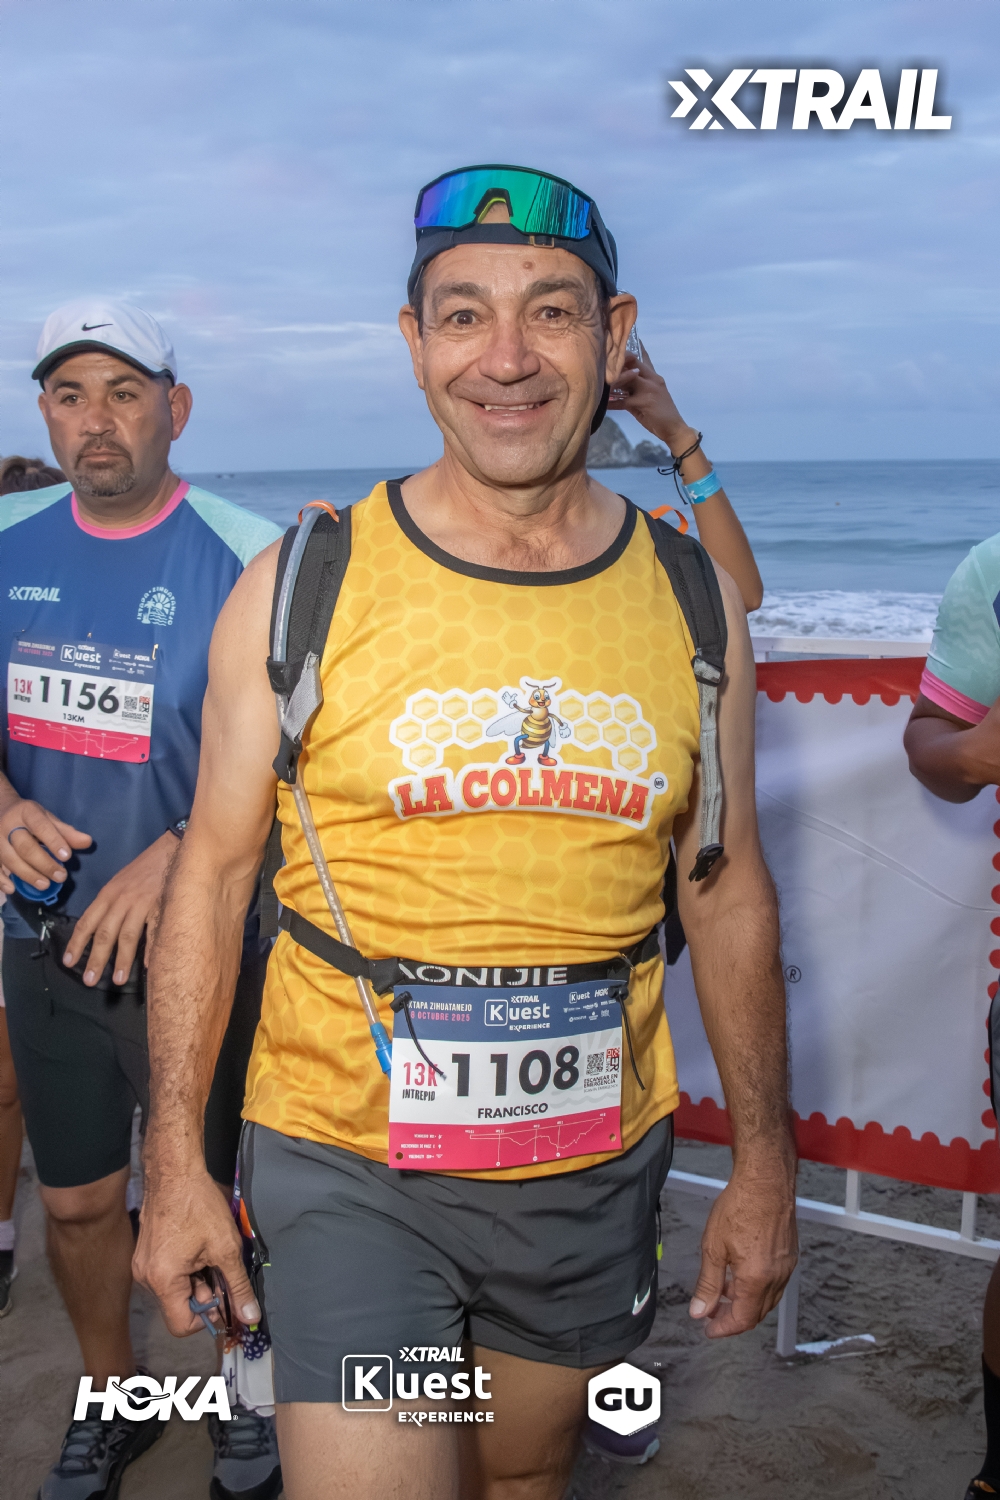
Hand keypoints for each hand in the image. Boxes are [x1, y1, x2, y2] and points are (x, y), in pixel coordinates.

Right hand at [0, 796, 91, 896]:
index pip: (40, 826)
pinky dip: (1, 880)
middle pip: (24, 846)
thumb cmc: (30, 817)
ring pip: (9, 858)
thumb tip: (87, 842)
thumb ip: (66, 832)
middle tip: (60, 876)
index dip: (54, 841)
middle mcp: (8, 824)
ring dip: (27, 874)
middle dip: (43, 863)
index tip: (67, 857)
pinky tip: (13, 889)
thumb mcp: (48, 819)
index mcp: (27, 812)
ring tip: (45, 885)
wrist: (0, 808)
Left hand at [63, 831, 178, 984]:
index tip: (69, 963)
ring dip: (122, 960)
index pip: (86, 922)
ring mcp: (141, 902)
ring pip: (128, 935)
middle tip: (89, 981)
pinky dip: (150, 949)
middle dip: (96, 959)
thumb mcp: (121, 882)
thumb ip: (112, 905)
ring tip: (119, 980)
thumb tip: (104, 932)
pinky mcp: (161, 904)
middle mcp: (121, 899)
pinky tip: (147, 965)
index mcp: (108, 894)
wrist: (173, 848)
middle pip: (105, 933)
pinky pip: (154, 931)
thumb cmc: (146, 867)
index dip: (77, 943)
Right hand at [134, 1168, 260, 1337]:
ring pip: (174, 1290)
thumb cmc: (199, 1206)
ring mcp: (142, 1265)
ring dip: (196, 1280)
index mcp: (162, 1282)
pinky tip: (198, 1247)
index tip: (224, 1296)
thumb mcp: (226, 1248)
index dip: (207, 1317)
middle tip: (221, 1269)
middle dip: (204, 1295)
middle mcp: (146, 1279)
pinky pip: (167, 1274)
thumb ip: (238, 1287)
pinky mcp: (145, 1253)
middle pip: (178, 1307)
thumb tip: (249, 1316)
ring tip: (210, 1254)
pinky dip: (185, 1269)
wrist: (174, 1171)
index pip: (181, 1326)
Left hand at [607, 342, 697, 452]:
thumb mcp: (650, 395)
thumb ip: (636, 387)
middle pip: (633, 363)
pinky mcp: (643, 402)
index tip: (620, 343)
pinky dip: (611, 403)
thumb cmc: (661, 413)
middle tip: (602, 364)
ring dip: (612, 383)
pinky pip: (622, 400)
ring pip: (626, 379)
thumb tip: (620, 382)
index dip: (632, 350)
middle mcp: (652, 379)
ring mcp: (648, 389)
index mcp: (654, 377)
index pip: (643, 358)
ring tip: (600, 383)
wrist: (674, 428)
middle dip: (617, 363)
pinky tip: (603, 404)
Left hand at [688, 1153, 797, 1337]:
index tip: (708, 1328)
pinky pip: (774, 1282)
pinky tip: (740, 1273)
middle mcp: (777, 1277)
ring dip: (744, 1301)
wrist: (766, 1180)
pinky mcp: (790, 1255)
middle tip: (711, 1311)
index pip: (743, 1319)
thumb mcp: (713, 1247)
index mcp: (757, 1280)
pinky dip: (757, 1286)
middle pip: (757, 1312)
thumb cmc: (740, 1206)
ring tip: (721, 1289)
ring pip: (766, 1298)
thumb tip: (699, 1311)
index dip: (724, 1328)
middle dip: (733, 1316)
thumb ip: (707, 1283)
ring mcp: (786, 1266)